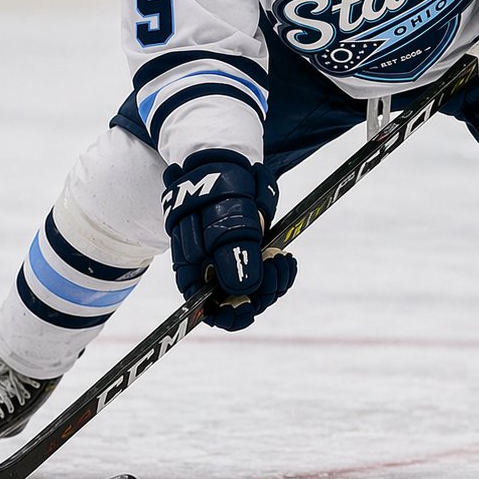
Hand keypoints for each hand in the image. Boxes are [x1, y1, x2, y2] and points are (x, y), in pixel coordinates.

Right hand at [162, 150, 297, 331]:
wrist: (226, 163)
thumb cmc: (219, 187)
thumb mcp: (227, 217)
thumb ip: (234, 254)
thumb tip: (244, 291)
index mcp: (193, 269)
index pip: (208, 310)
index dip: (231, 315)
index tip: (253, 304)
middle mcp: (210, 273)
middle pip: (238, 304)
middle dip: (263, 291)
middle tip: (277, 262)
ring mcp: (230, 265)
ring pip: (256, 292)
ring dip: (275, 280)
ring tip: (283, 257)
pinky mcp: (248, 258)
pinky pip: (266, 277)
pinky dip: (279, 271)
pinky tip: (286, 257)